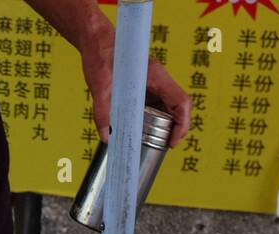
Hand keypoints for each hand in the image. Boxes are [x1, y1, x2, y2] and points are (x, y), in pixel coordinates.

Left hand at [80, 26, 191, 146]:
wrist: (96, 41)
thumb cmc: (101, 56)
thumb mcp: (99, 86)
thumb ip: (102, 112)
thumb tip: (107, 137)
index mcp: (156, 77)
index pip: (181, 102)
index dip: (182, 124)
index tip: (173, 142)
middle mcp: (158, 81)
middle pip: (177, 108)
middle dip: (174, 129)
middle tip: (162, 148)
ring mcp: (151, 85)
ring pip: (166, 108)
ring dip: (163, 127)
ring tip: (151, 144)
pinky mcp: (142, 89)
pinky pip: (152, 107)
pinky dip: (150, 121)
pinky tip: (138, 133)